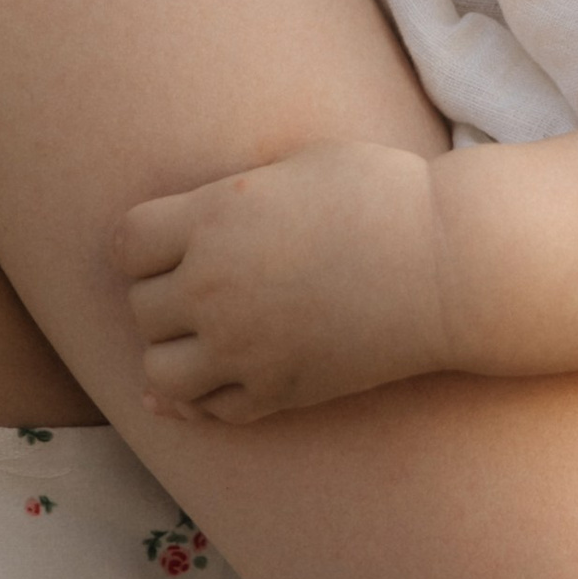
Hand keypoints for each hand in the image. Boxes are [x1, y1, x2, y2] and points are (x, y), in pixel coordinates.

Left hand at [115, 141, 454, 420]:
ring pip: (159, 373)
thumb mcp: (295, 166)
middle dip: (164, 298)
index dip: (143, 246)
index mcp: (214, 217)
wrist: (452, 263)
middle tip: (204, 287)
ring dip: (173, 357)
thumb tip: (191, 220)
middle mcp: (215, 284)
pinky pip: (212, 412)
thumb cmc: (382, 196)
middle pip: (140, 308)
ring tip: (205, 339)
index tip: (172, 244)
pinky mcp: (280, 390)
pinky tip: (220, 380)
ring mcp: (245, 345)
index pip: (124, 244)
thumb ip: (230, 196)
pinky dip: (206, 401)